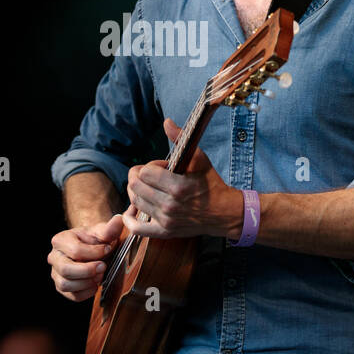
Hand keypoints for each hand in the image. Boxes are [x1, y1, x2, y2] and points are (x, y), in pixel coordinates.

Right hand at [49, 211, 128, 301]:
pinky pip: (72, 296)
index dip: (94, 253)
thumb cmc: (95, 240)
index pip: (75, 250)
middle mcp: (53, 257)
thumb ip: (110, 228)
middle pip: (65, 269)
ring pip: (65, 285)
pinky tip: (96, 283)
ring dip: (86, 282)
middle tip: (103, 267)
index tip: (108, 249)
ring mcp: (55, 273)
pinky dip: (86, 292)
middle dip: (88, 270)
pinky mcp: (61, 287)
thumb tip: (119, 219)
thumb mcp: (102, 232)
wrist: (92, 251)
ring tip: (100, 275)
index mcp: (60, 240)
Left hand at [123, 118, 238, 239]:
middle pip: (136, 186)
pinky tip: (131, 211)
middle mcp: (170, 205)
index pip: (145, 172)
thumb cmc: (211, 184)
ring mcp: (166, 220)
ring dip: (136, 192)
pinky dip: (130, 220)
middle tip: (150, 175)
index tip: (163, 166)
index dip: (151, 165)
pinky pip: (138, 229)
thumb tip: (166, 122)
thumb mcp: (199, 159)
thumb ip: (181, 139)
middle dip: (139, 176)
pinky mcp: (165, 232)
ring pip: (135, 202)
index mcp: (178, 186)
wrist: (223, 212)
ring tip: (146, 187)